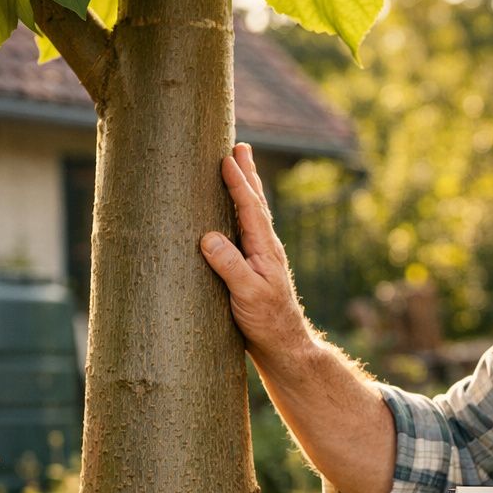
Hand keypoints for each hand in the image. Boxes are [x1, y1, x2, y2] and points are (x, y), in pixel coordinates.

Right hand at [200, 143, 313, 367]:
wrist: (283, 346)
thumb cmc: (266, 322)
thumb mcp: (246, 295)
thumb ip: (230, 266)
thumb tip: (208, 237)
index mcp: (264, 248)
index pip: (250, 208)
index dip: (238, 182)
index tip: (226, 158)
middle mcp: (265, 247)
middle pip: (256, 202)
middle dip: (247, 174)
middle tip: (240, 146)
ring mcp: (261, 257)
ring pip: (252, 214)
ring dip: (246, 188)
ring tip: (239, 166)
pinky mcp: (253, 268)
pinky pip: (245, 230)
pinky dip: (240, 211)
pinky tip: (233, 212)